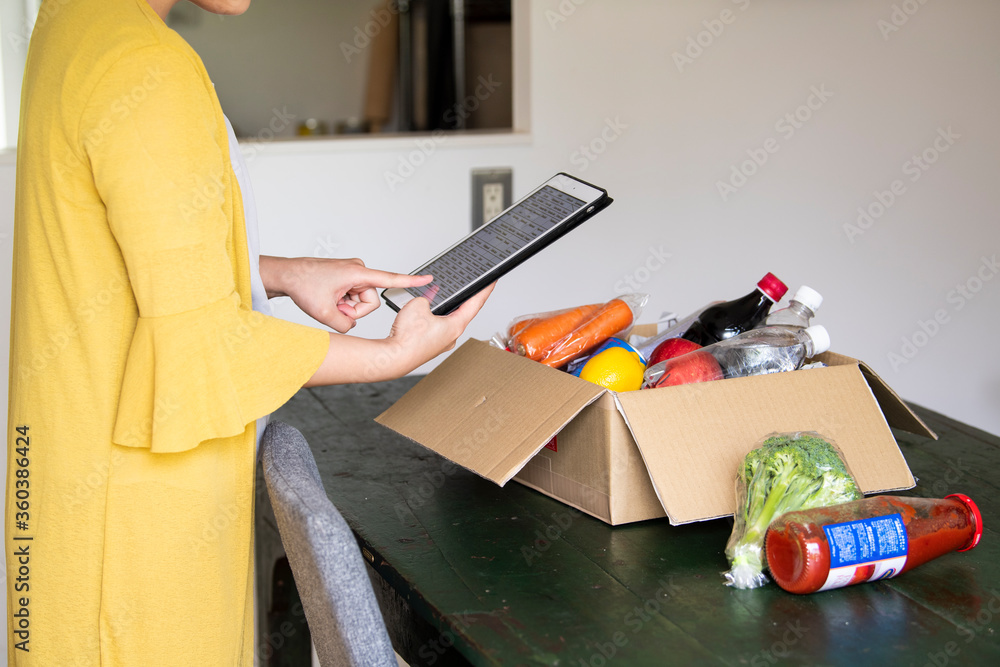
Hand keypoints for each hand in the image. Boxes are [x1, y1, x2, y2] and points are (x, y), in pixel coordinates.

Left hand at [260, 256, 431, 332]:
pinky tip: (328, 298)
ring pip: (360, 300)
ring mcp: (352, 273)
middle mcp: (358, 271)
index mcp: (358, 273)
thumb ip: (344, 326)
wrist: (286, 274)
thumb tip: (351, 327)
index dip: (411, 281)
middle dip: (354, 310)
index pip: (391, 279)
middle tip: (335, 308)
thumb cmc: (302, 284)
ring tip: (328, 302)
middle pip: (370, 301)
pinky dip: (341, 302)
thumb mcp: (324, 313)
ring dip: (345, 307)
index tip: (429, 279)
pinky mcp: (346, 277)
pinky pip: (352, 296)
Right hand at [385, 281, 496, 370]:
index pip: (476, 304)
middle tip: (466, 286)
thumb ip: (427, 297)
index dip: (485, 290)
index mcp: (455, 326)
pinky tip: (422, 313)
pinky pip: (434, 328)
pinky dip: (432, 318)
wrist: (393, 358)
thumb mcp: (418, 305)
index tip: (492, 281)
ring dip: (443, 309)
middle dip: (462, 299)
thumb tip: (426, 300)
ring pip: (446, 321)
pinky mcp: (430, 346)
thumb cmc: (408, 339)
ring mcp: (441, 343)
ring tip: (436, 298)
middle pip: (462, 312)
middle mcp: (451, 337)